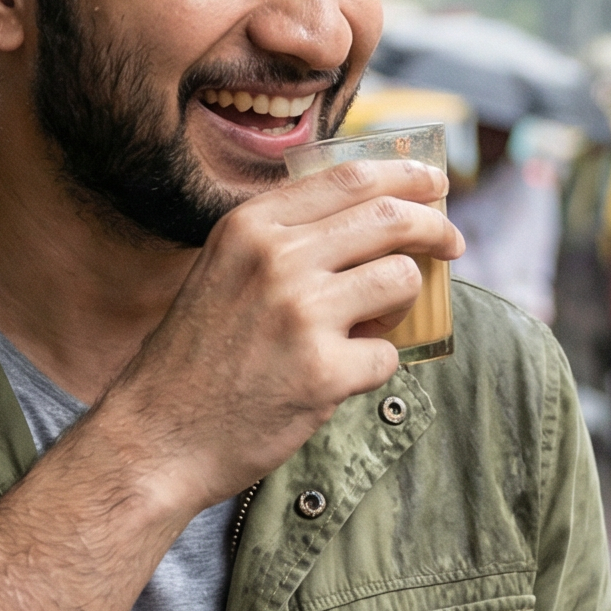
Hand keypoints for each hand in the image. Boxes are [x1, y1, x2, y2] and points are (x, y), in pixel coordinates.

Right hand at [96, 157, 460, 516]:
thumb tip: (370, 218)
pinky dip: (371, 366)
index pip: (349, 178)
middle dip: (436, 228)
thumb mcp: (222, 270)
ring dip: (400, 304)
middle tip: (452, 243)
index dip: (405, 176)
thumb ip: (282, 239)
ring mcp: (301, 313)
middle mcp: (276, 259)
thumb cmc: (195, 357)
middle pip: (390, 218)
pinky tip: (336, 376)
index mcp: (251, 227)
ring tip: (369, 326)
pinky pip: (386, 354)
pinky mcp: (323, 371)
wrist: (158, 435)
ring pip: (401, 280)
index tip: (433, 184)